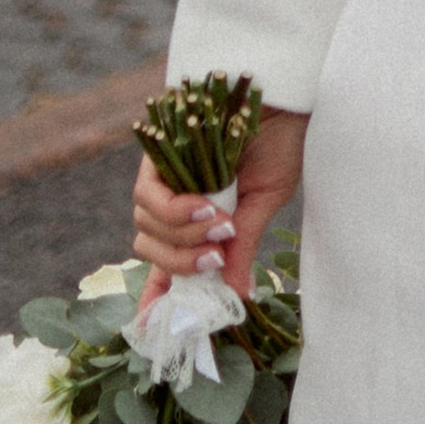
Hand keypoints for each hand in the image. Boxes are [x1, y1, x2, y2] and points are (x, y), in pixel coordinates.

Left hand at [131, 109, 308, 294]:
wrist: (279, 93)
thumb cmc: (279, 141)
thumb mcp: (264, 202)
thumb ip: (241, 247)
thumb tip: (235, 297)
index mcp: (198, 222)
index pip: (164, 267)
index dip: (152, 298)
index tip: (147, 330)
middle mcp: (174, 203)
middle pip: (149, 253)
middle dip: (181, 264)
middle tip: (217, 257)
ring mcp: (163, 180)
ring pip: (145, 229)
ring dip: (182, 236)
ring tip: (220, 221)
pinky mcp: (156, 156)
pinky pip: (148, 199)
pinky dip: (176, 211)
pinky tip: (206, 205)